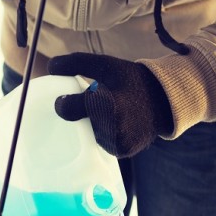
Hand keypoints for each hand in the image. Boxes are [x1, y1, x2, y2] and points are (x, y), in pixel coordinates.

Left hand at [48, 53, 173, 157]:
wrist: (164, 101)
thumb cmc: (130, 81)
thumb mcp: (106, 65)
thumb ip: (76, 63)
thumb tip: (51, 66)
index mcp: (106, 103)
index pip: (69, 109)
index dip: (63, 104)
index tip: (63, 101)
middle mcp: (112, 126)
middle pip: (80, 123)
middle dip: (82, 115)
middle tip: (96, 104)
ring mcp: (118, 142)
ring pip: (91, 136)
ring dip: (94, 126)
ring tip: (108, 113)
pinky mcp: (123, 151)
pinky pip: (103, 145)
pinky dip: (105, 135)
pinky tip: (116, 124)